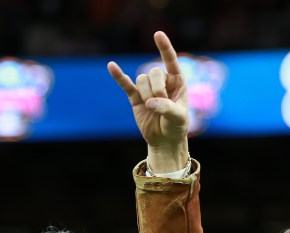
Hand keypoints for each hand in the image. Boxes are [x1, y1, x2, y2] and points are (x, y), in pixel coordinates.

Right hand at [108, 30, 189, 172]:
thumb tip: (150, 102)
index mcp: (177, 81)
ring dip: (146, 94)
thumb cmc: (177, 127)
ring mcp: (147, 88)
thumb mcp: (178, 118)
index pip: (170, 60)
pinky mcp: (135, 97)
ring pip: (141, 80)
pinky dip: (118, 76)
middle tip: (161, 103)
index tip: (157, 34)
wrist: (165, 141)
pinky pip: (125, 85)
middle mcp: (162, 81)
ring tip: (152, 108)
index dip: (164, 47)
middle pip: (153, 72)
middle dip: (157, 89)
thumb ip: (167, 108)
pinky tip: (111, 66)